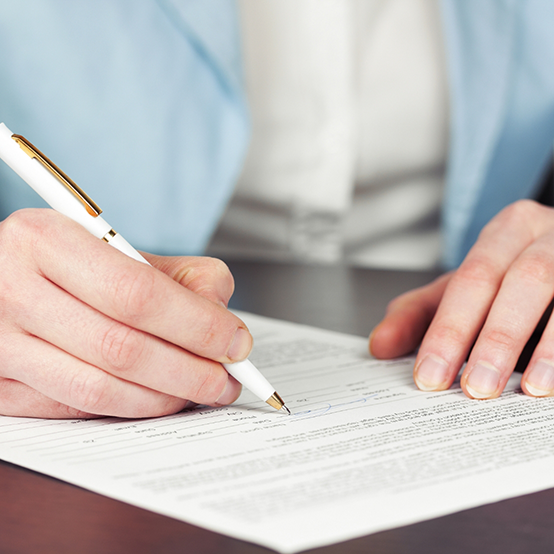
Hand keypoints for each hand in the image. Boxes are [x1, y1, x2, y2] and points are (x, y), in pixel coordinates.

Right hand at [0, 209, 249, 417]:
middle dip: (191, 372)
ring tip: (198, 392)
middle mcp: (12, 290)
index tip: (235, 343)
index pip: (138, 293)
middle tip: (226, 380)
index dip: (197, 325)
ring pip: (98, 390)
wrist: (2, 276)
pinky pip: (75, 410)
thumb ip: (182, 276)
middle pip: (121, 348)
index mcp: (46, 240)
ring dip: (163, 399)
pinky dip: (127, 408)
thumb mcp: (120, 247)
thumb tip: (224, 325)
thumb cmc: (68, 262)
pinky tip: (155, 397)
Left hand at [370, 200, 553, 398]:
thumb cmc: (512, 275)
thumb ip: (421, 312)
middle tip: (474, 388)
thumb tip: (380, 345)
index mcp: (506, 232)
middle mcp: (549, 236)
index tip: (430, 375)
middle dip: (496, 339)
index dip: (449, 329)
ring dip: (549, 349)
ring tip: (528, 390)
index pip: (471, 279)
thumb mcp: (464, 287)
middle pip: (522, 282)